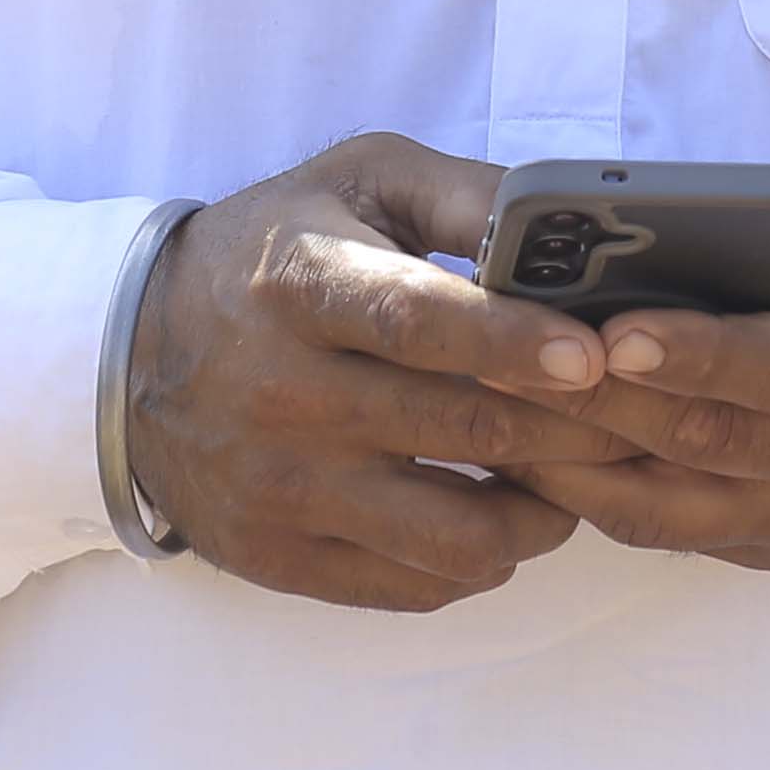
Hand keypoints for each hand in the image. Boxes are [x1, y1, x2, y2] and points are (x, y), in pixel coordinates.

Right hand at [117, 134, 614, 612]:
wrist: (131, 354)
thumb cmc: (276, 254)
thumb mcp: (356, 183)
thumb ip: (466, 195)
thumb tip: (578, 225)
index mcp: (303, 284)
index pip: (420, 321)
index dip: (515, 342)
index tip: (593, 357)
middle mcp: (284, 393)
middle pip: (463, 427)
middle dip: (577, 429)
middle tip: (638, 417)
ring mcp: (280, 487)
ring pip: (454, 535)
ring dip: (543, 514)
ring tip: (570, 477)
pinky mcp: (278, 557)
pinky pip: (415, 585)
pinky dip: (481, 560)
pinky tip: (499, 515)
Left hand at [496, 158, 769, 575]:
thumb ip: (758, 218)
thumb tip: (624, 223)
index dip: (694, 355)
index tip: (610, 333)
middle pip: (707, 441)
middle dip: (592, 404)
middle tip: (491, 358)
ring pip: (673, 508)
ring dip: (570, 463)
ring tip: (483, 412)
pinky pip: (675, 533)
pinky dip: (598, 495)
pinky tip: (532, 453)